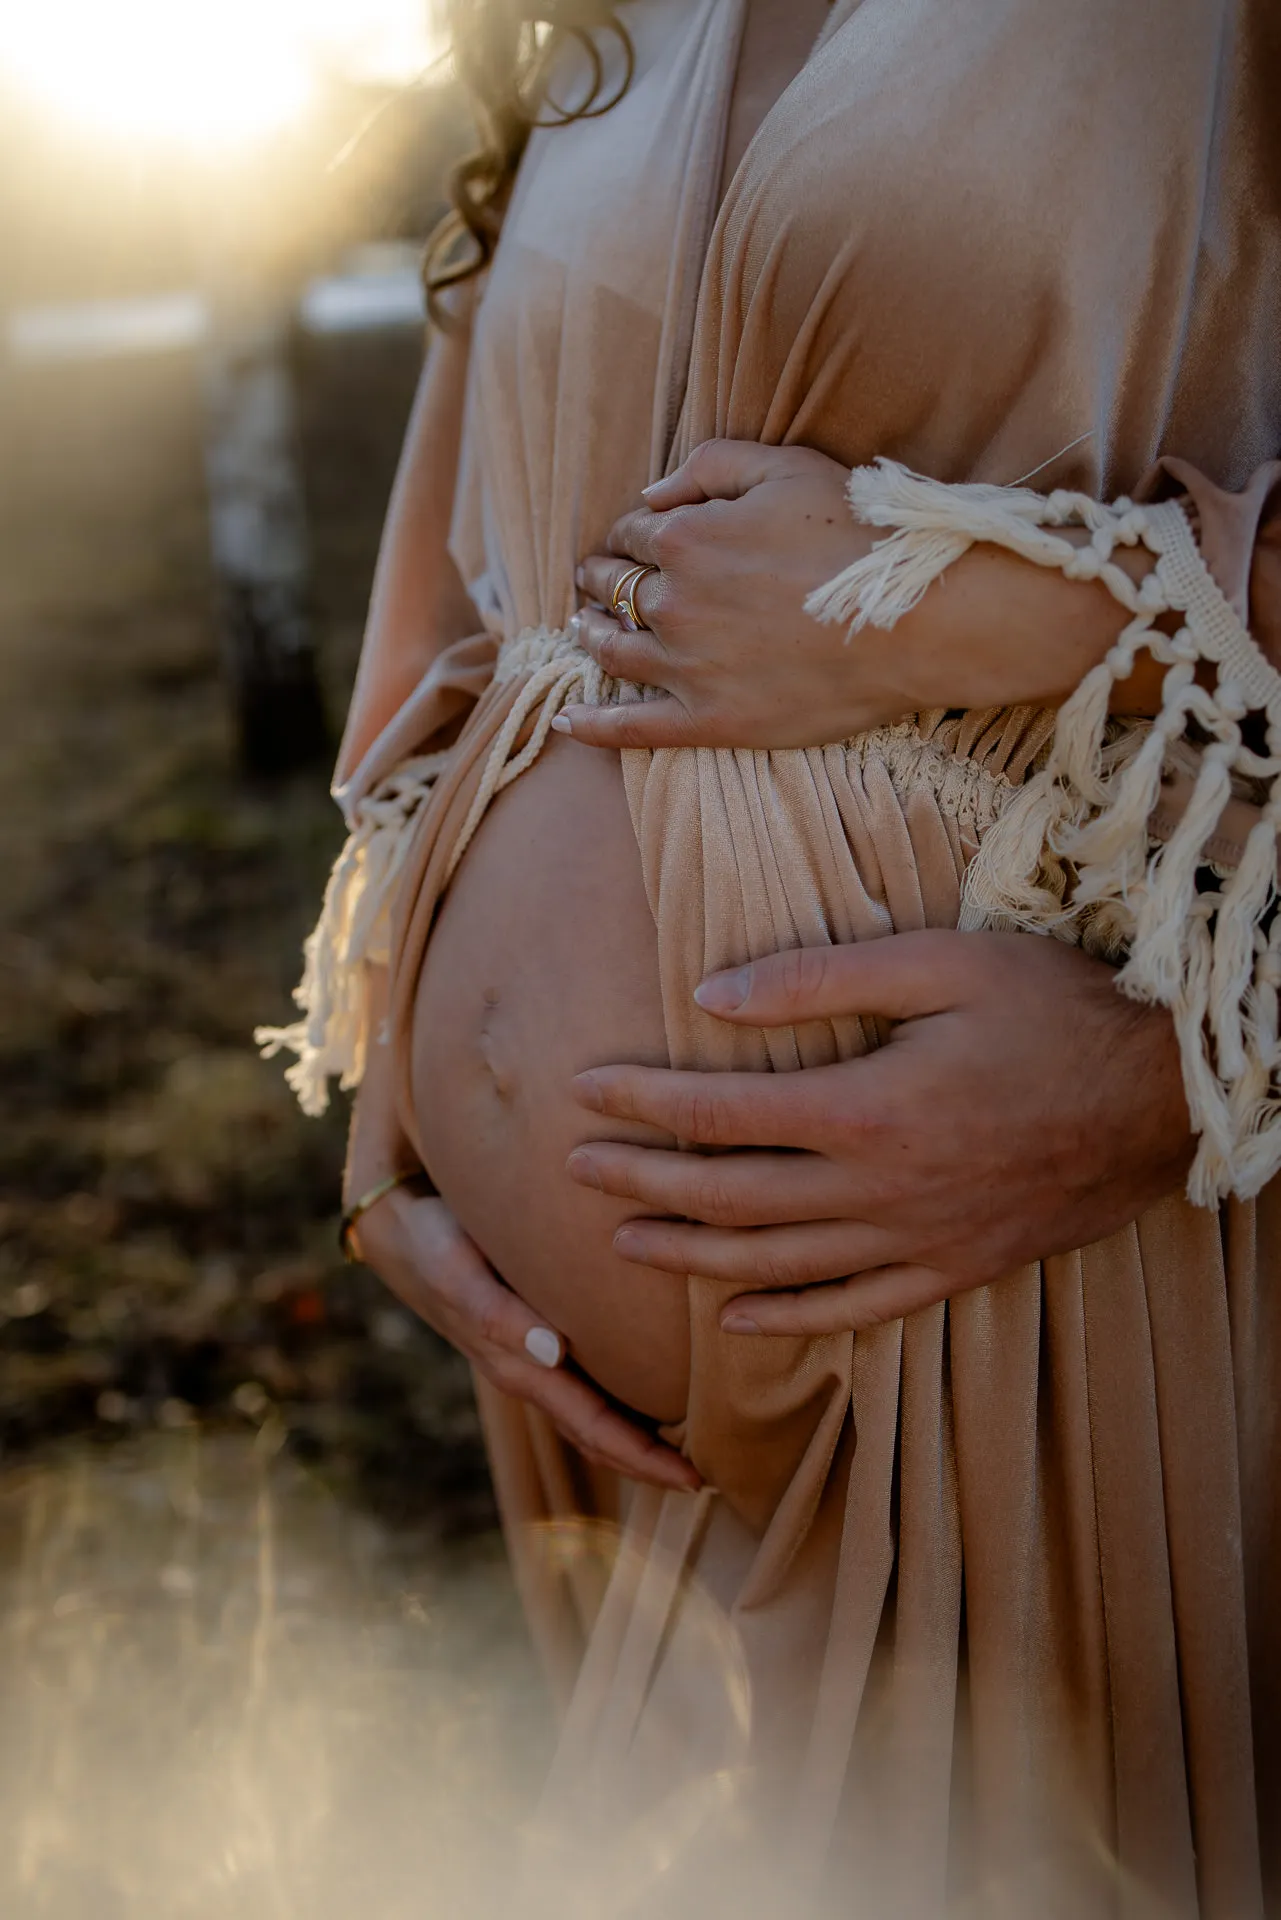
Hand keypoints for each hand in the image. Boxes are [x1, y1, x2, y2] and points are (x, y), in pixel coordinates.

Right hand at [356, 1186, 699, 1490]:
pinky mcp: (531, 1332)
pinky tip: (655, 1388)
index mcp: (517, 1364)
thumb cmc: (434, 1241)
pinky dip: (617, 1399)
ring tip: (691, 1445)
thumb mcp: (458, 1270)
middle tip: (708, 1477)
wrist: (396, 1224)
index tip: (693, 1478)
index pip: (591, 1427)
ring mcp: (528, 1356)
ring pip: (589, 1412)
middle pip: (595, 1433)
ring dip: (635, 1436)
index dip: (641, 1457)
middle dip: (648, 1461)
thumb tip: (553, 1352)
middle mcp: (527, 1369)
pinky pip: (582, 1380)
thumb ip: (497, 1312)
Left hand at [563, 441, 873, 748]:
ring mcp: (687, 668)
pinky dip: (593, 725)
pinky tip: (567, 721)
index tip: (630, 541)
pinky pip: (633, 727)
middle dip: (600, 580)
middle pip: (614, 590)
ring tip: (583, 628)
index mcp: (684, 539)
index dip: (628, 534)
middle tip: (594, 581)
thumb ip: (709, 466)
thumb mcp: (785, 466)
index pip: (633, 534)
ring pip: (612, 651)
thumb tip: (650, 495)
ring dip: (590, 634)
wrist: (911, 619)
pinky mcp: (710, 721)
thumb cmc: (855, 535)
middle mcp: (673, 604)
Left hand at [565, 931, 1193, 1333]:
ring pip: (775, 1263)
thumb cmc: (1055, 1009)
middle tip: (573, 1171)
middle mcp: (879, 1190)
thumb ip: (817, 977)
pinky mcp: (955, 1271)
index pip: (720, 1113)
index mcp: (867, 1108)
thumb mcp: (939, 963)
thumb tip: (709, 996)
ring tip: (624, 1242)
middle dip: (640, 1182)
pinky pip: (854, 1311)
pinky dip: (788, 1319)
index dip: (641, 1103)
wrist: (1166, 1096)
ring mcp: (917, 1242)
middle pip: (729, 1196)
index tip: (582, 1091)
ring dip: (691, 1254)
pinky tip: (739, 1321)